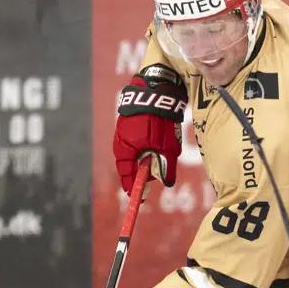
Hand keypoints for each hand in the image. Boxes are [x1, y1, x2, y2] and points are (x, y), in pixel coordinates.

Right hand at [113, 64, 186, 194]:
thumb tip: (166, 183)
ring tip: (160, 150)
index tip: (141, 198)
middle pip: (131, 164)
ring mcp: (123, 131)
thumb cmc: (160, 120)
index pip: (127, 174)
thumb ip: (166, 166)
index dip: (134, 187)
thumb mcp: (167, 147)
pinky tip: (158, 139)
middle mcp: (120, 141)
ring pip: (136, 152)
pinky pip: (138, 141)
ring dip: (147, 156)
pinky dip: (147, 146)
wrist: (156, 89)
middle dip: (144, 171)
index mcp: (125, 149)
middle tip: (156, 174)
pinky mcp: (130, 123)